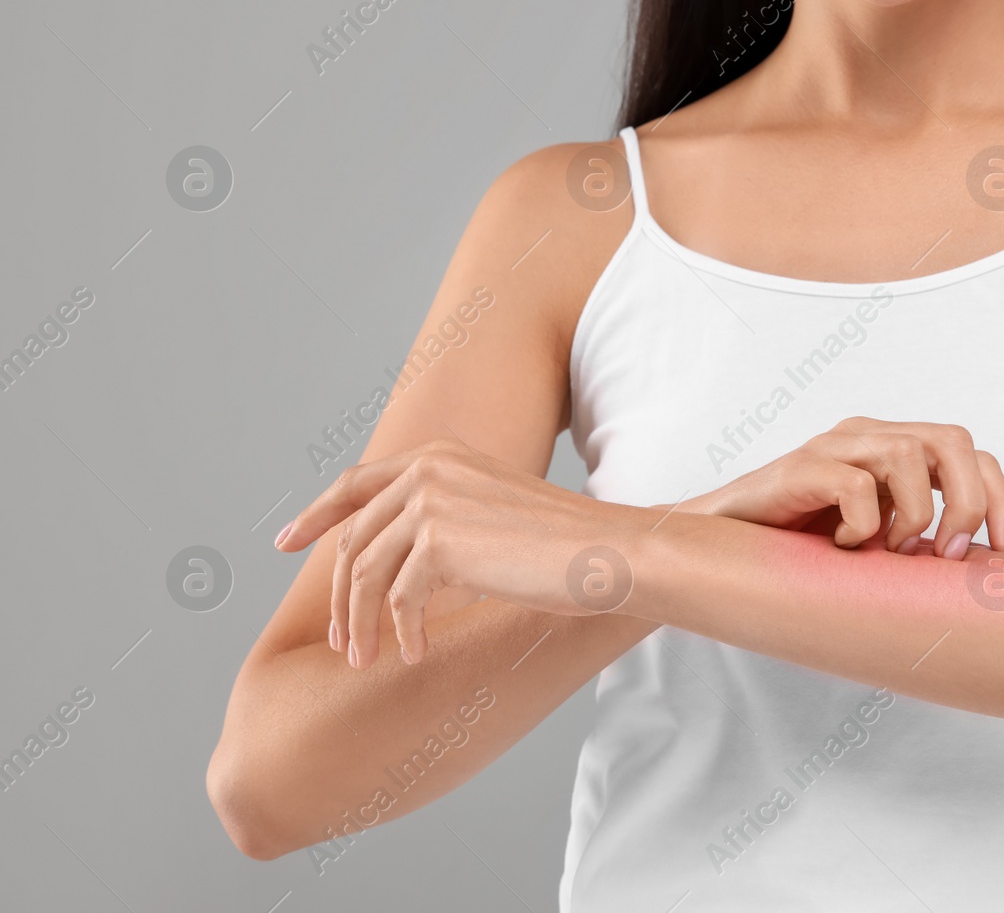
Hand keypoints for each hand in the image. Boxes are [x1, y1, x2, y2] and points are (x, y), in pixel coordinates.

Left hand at [274, 438, 650, 668]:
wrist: (606, 553)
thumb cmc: (563, 547)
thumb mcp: (491, 519)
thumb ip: (442, 523)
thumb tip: (394, 569)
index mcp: (440, 455)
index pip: (356, 482)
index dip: (315, 514)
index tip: (284, 543)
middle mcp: (428, 469)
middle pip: (354, 537)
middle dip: (341, 596)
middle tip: (341, 641)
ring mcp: (430, 502)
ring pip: (366, 572)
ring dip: (360, 623)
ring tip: (365, 659)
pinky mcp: (438, 542)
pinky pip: (398, 599)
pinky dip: (400, 632)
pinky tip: (413, 654)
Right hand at [674, 417, 1003, 559]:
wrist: (725, 544)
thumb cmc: (806, 548)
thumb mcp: (881, 541)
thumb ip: (924, 538)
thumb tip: (990, 570)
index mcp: (895, 447)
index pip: (971, 453)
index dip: (1000, 499)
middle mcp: (869, 435)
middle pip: (951, 441)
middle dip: (967, 504)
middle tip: (950, 556)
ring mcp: (834, 446)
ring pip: (908, 455)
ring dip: (914, 517)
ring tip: (890, 553)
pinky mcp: (801, 467)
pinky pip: (855, 486)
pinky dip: (863, 526)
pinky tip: (844, 549)